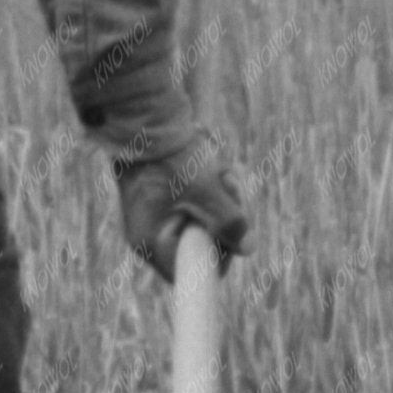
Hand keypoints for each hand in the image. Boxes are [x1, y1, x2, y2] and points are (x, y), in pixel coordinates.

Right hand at [113, 123, 248, 280]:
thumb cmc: (172, 157)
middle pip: (199, 245)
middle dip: (223, 218)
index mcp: (151, 243)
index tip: (234, 235)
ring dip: (218, 199)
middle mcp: (147, 236)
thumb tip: (249, 249)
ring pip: (199, 222)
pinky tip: (211, 166)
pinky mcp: (156, 200)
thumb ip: (230, 223)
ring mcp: (150, 219)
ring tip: (221, 170)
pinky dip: (206, 190)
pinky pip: (190, 206)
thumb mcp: (208, 191)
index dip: (220, 258)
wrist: (142, 120)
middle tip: (230, 186)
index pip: (191, 272)